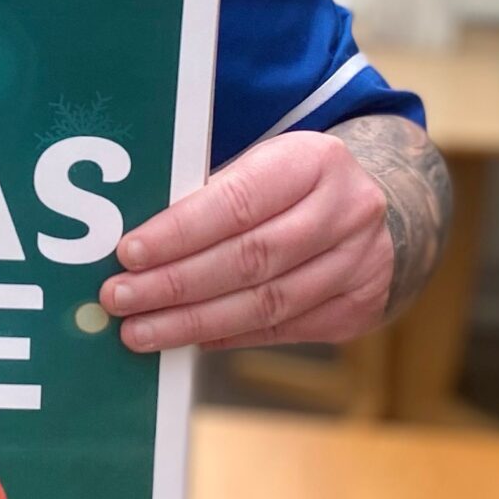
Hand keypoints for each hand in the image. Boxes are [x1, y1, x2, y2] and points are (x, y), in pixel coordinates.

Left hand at [99, 128, 400, 353]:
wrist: (377, 205)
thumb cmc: (292, 184)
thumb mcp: (262, 164)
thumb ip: (211, 195)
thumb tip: (136, 244)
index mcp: (314, 161)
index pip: (236, 202)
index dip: (179, 233)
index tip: (127, 254)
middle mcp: (347, 211)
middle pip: (249, 259)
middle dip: (175, 285)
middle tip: (121, 300)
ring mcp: (361, 264)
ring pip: (266, 303)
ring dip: (194, 322)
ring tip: (141, 331)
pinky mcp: (360, 307)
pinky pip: (283, 329)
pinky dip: (230, 336)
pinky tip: (189, 338)